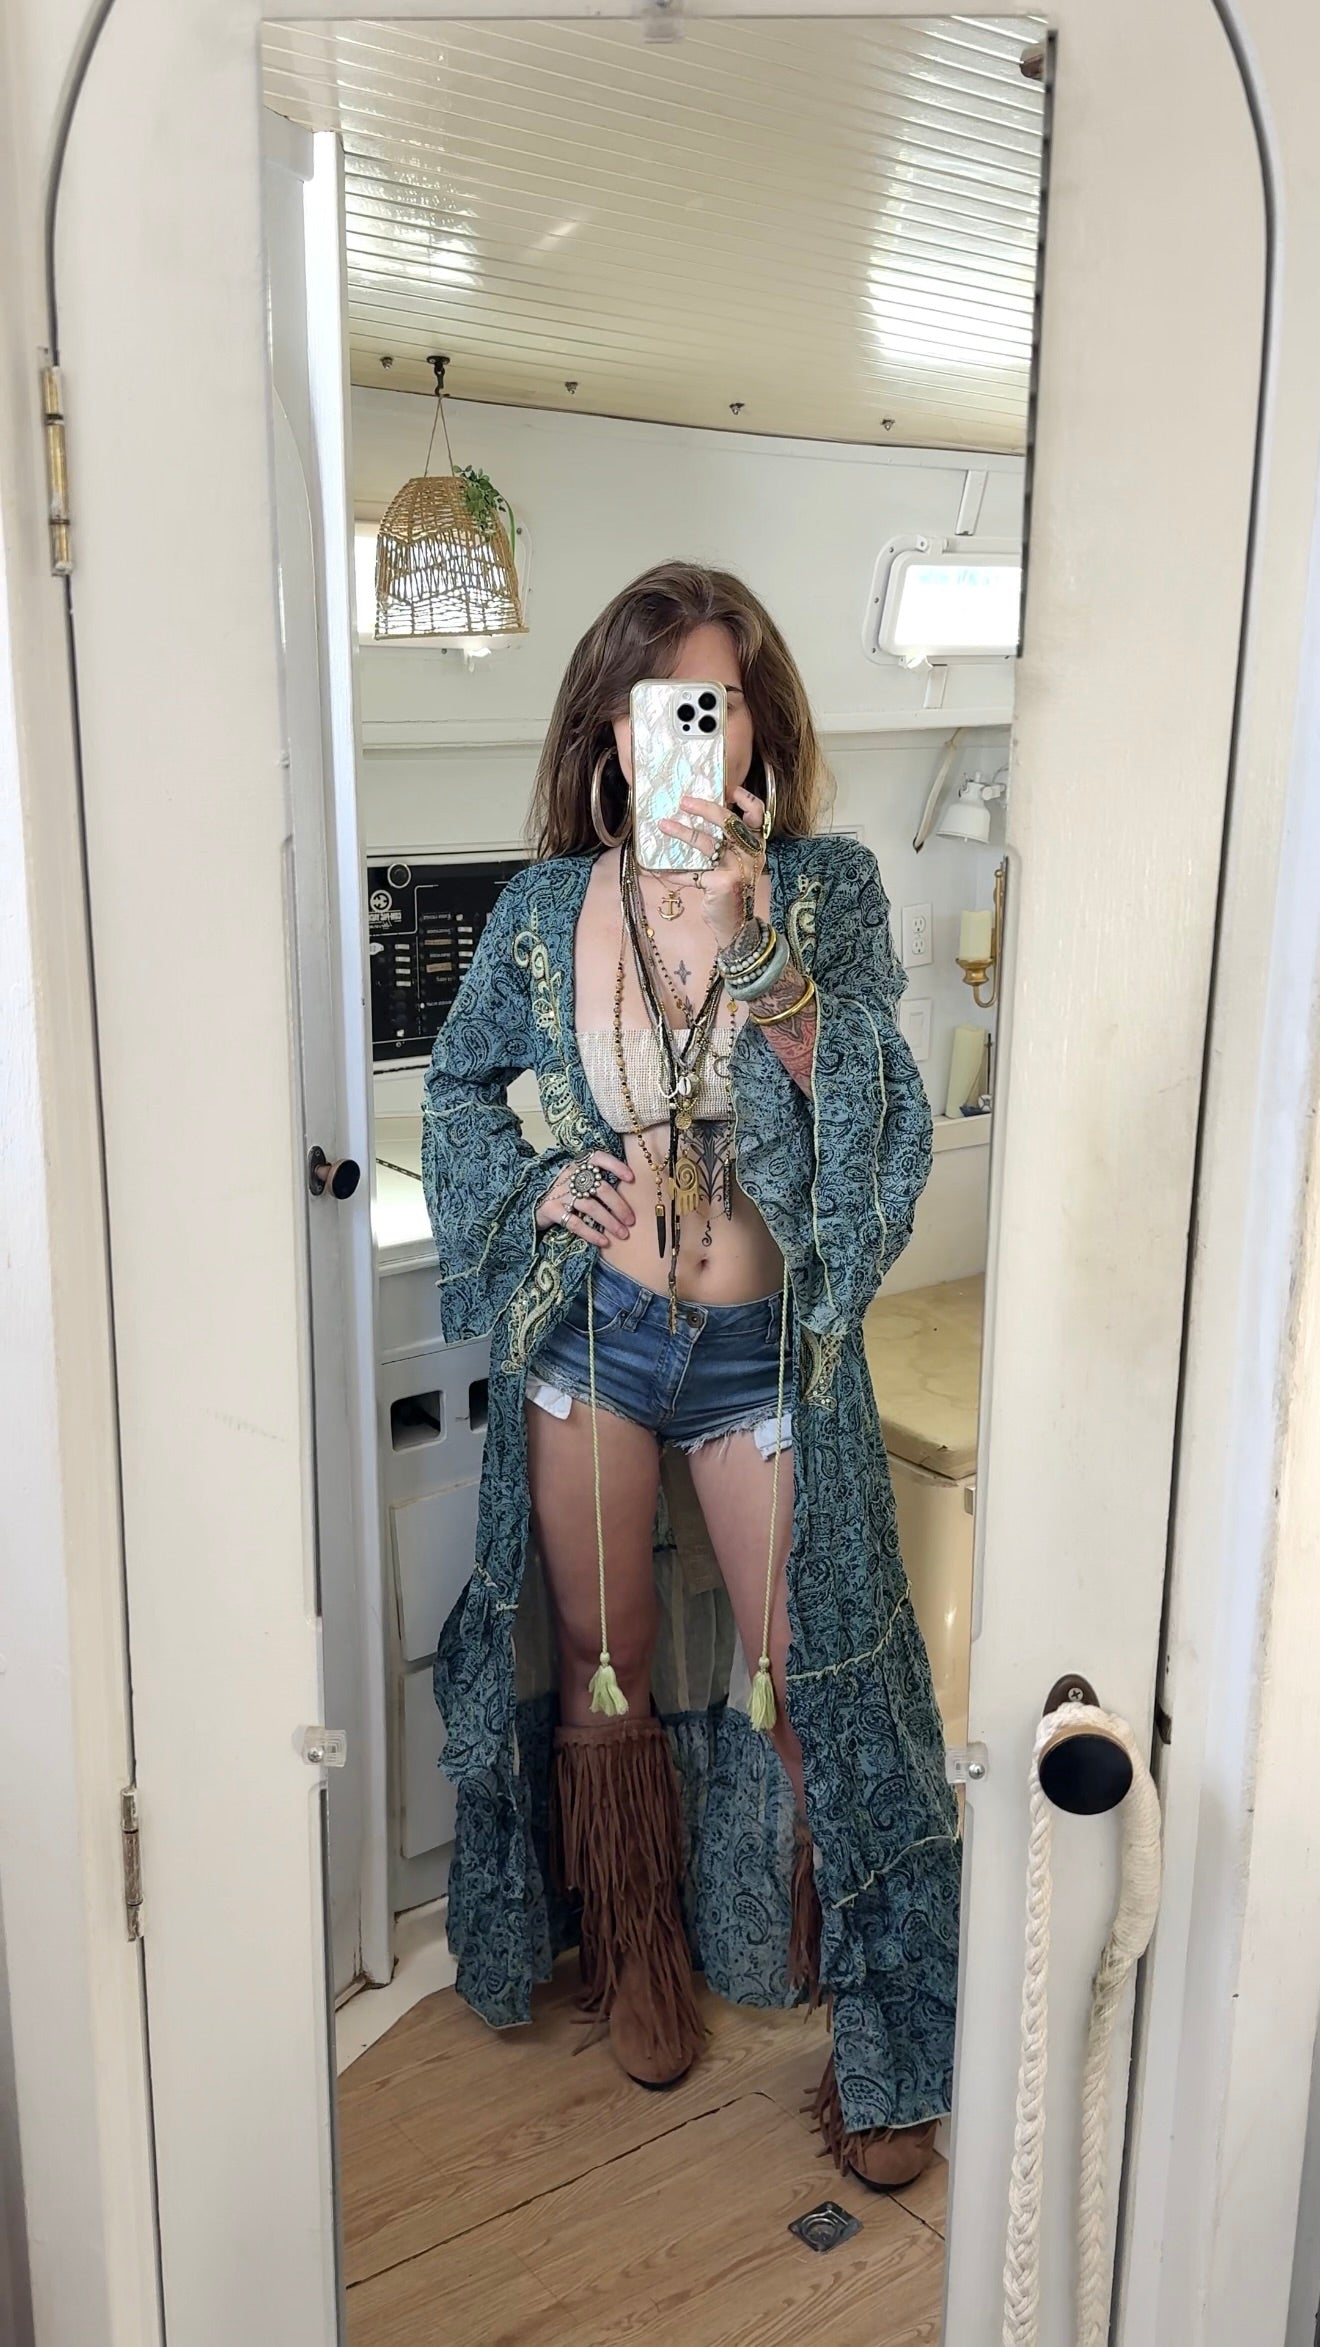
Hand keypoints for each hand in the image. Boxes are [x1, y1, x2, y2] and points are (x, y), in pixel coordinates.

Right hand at [536, 1151, 635, 1247]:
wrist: (531, 1202)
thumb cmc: (563, 1192)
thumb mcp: (577, 1179)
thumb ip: (595, 1181)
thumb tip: (626, 1197)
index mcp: (579, 1165)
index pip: (599, 1158)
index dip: (616, 1166)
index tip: (631, 1178)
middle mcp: (570, 1175)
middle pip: (601, 1188)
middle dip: (619, 1206)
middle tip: (631, 1220)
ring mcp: (560, 1193)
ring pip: (591, 1207)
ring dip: (610, 1222)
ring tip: (622, 1234)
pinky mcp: (551, 1209)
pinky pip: (576, 1223)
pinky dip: (592, 1234)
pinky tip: (603, 1241)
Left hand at [657, 783, 766, 949]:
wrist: (736, 927)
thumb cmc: (733, 892)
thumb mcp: (737, 865)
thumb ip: (726, 845)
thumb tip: (696, 820)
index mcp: (755, 845)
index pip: (758, 815)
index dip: (745, 799)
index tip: (727, 789)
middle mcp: (751, 854)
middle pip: (728, 822)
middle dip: (704, 808)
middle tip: (683, 802)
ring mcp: (738, 868)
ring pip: (707, 843)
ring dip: (682, 833)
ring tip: (663, 825)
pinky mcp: (723, 883)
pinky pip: (693, 873)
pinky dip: (675, 872)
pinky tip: (659, 871)